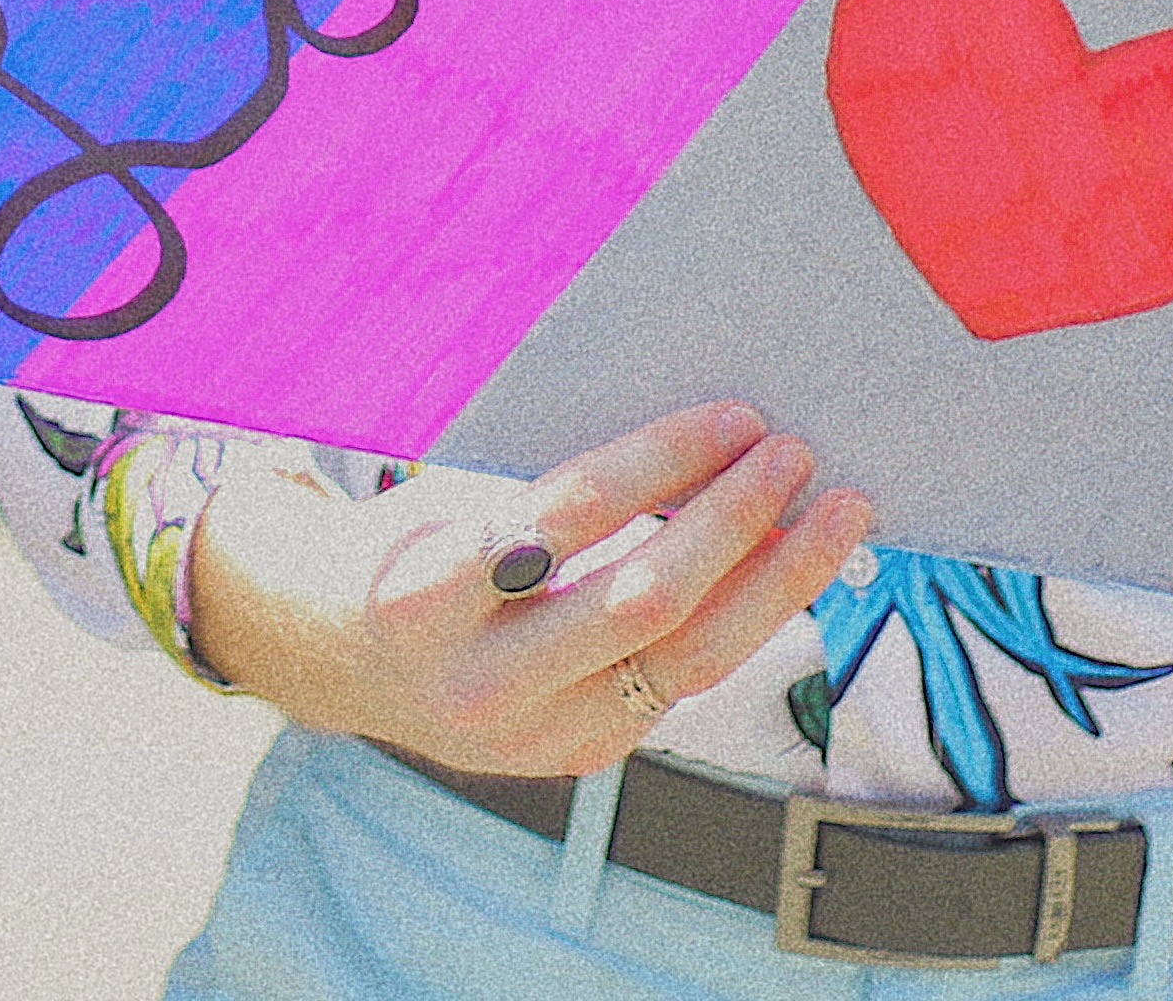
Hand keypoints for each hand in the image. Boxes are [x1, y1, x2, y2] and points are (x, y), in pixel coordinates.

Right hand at [197, 404, 870, 776]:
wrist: (337, 660)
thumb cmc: (405, 547)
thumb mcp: (447, 504)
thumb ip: (550, 495)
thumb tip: (700, 438)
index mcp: (429, 595)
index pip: (570, 517)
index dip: (661, 461)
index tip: (733, 414)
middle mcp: (482, 680)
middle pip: (644, 601)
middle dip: (735, 520)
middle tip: (794, 451)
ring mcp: (537, 735)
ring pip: (688, 661)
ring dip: (775, 580)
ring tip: (835, 514)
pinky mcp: (579, 756)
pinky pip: (682, 684)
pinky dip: (745, 620)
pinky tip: (789, 569)